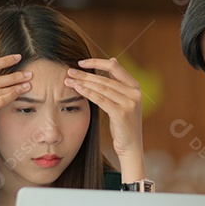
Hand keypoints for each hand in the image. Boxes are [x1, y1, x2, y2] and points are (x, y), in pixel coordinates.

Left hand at [66, 57, 144, 174]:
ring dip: (83, 83)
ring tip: (69, 80)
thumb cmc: (123, 123)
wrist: (130, 146)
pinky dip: (88, 93)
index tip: (81, 62)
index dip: (97, 62)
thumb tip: (113, 59)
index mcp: (135, 86)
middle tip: (69, 71)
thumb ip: (118, 81)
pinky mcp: (122, 114)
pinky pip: (101, 100)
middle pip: (105, 78)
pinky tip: (77, 89)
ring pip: (102, 88)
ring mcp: (129, 103)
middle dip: (85, 74)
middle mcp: (134, 93)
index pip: (114, 67)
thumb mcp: (124, 99)